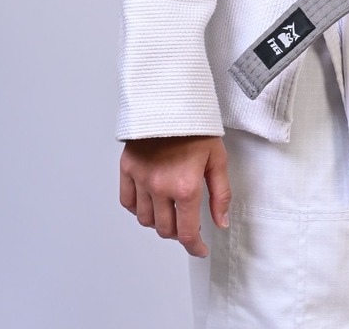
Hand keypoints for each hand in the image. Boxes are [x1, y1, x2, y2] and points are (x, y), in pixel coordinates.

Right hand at [119, 135, 230, 256]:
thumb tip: (220, 222)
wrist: (171, 100)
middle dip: (178, 232)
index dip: (194, 247)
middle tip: (187, 224)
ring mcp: (141, 179)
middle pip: (165, 230)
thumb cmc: (196, 126)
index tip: (199, 248)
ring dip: (158, 221)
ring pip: (145, 219)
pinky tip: (149, 202)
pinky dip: (137, 208)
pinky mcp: (127, 169)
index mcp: (185, 187)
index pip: (187, 233)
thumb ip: (220, 195)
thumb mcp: (218, 159)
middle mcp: (160, 187)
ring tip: (169, 210)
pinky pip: (127, 202)